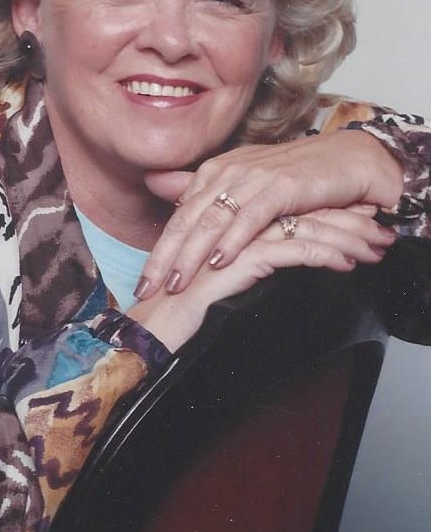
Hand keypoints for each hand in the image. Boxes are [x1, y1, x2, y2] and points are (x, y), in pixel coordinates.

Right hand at [128, 212, 382, 351]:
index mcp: (229, 217)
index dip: (325, 211)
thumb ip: (237, 253)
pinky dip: (324, 256)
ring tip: (373, 247)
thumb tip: (269, 250)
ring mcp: (237, 236)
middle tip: (377, 229)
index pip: (287, 207)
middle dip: (344, 220)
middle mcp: (234, 219)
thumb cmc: (181, 303)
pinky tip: (347, 264)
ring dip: (343, 237)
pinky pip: (293, 251)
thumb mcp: (215, 272)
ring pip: (303, 227)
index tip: (357, 219)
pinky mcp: (242, 258)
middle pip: (300, 211)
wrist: (155, 325)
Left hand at [137, 130, 401, 298]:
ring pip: (212, 221)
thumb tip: (155, 184)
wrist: (345, 158)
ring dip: (191, 255)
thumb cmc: (294, 174)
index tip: (142, 282)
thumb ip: (200, 187)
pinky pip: (250, 218)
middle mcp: (228, 173)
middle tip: (146, 290)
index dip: (159, 249)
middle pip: (187, 220)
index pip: (179, 215)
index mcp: (215, 172)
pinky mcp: (280, 188)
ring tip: (174, 284)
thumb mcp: (242, 180)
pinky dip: (233, 240)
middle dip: (164, 257)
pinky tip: (219, 262)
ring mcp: (253, 179)